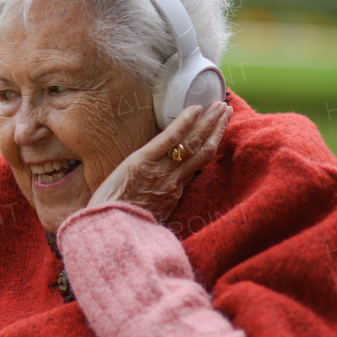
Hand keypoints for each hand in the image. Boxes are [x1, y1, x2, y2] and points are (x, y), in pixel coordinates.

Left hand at [87, 102, 231, 221]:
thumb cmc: (123, 225)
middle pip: (203, 150)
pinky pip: (169, 138)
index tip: (217, 134)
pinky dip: (183, 122)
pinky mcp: (144, 160)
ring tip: (219, 105)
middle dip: (217, 129)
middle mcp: (173, 180)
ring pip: (192, 142)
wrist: (110, 231)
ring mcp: (161, 169)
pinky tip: (194, 109)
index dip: (210, 147)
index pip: (197, 165)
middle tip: (226, 111)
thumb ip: (158, 203)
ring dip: (208, 121)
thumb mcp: (149, 217)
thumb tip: (160, 196)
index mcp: (174, 193)